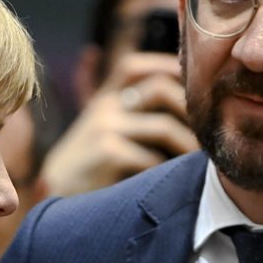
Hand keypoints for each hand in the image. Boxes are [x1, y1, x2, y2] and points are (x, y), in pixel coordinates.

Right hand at [40, 52, 197, 196]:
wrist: (53, 197)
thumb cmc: (87, 169)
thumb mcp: (100, 133)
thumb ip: (126, 116)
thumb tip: (177, 107)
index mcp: (104, 99)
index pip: (134, 66)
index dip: (167, 65)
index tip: (194, 80)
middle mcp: (104, 107)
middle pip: (160, 87)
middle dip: (191, 108)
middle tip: (210, 128)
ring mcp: (104, 127)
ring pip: (164, 127)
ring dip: (188, 146)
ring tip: (201, 161)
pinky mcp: (107, 153)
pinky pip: (152, 159)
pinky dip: (166, 172)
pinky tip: (169, 182)